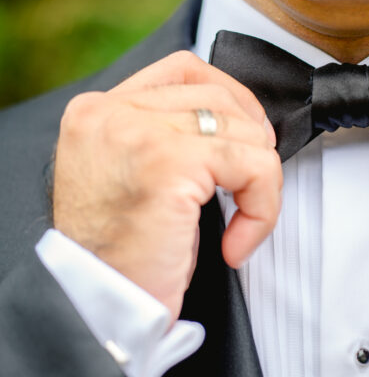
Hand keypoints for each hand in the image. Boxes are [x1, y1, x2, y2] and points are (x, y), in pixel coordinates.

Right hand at [53, 51, 281, 320]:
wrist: (104, 308)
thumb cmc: (124, 254)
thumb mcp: (136, 178)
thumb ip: (168, 137)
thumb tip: (240, 124)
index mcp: (99, 111)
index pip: (183, 68)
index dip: (231, 97)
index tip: (249, 136)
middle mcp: (111, 113)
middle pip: (219, 96)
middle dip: (253, 142)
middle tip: (252, 188)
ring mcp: (139, 133)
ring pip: (243, 132)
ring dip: (260, 184)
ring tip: (240, 227)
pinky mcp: (170, 165)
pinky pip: (253, 168)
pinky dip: (262, 208)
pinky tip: (236, 244)